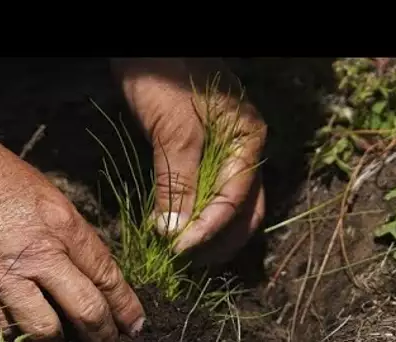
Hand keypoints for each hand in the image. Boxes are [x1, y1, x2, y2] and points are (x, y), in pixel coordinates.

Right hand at [0, 122, 144, 340]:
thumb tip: (78, 265)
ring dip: (55, 339)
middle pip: (86, 309)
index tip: (134, 323)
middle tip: (106, 339)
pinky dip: (11, 334)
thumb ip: (63, 230)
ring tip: (58, 339)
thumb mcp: (42, 191)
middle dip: (102, 332)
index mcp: (62, 224)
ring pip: (44, 330)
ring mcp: (4, 273)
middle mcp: (40, 253)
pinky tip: (16, 333)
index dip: (124, 305)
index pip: (106, 274)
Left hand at [112, 58, 266, 263]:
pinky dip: (192, 212)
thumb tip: (174, 232)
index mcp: (247, 142)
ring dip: (206, 232)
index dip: (208, 230)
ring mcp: (223, 151)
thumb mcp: (174, 130)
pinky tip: (174, 227)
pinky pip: (204, 191)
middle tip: (185, 261)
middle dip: (217, 240)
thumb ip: (178, 181)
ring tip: (180, 253)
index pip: (236, 200)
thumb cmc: (164, 77)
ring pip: (225, 204)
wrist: (147, 46)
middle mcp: (242, 151)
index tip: (176, 249)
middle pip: (242, 209)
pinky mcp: (199, 152)